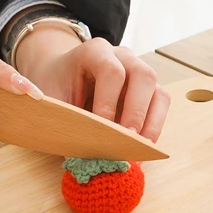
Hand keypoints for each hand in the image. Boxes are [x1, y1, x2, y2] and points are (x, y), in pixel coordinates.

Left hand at [13, 23, 170, 142]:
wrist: (60, 75)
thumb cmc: (55, 86)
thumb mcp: (52, 100)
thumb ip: (65, 122)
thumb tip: (81, 159)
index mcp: (94, 52)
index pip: (111, 71)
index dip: (108, 102)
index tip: (101, 129)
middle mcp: (122, 57)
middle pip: (143, 76)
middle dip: (137, 112)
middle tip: (127, 141)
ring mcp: (139, 72)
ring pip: (159, 93)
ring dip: (151, 124)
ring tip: (138, 150)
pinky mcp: (147, 91)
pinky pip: (160, 107)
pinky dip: (153, 128)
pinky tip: (139, 147)